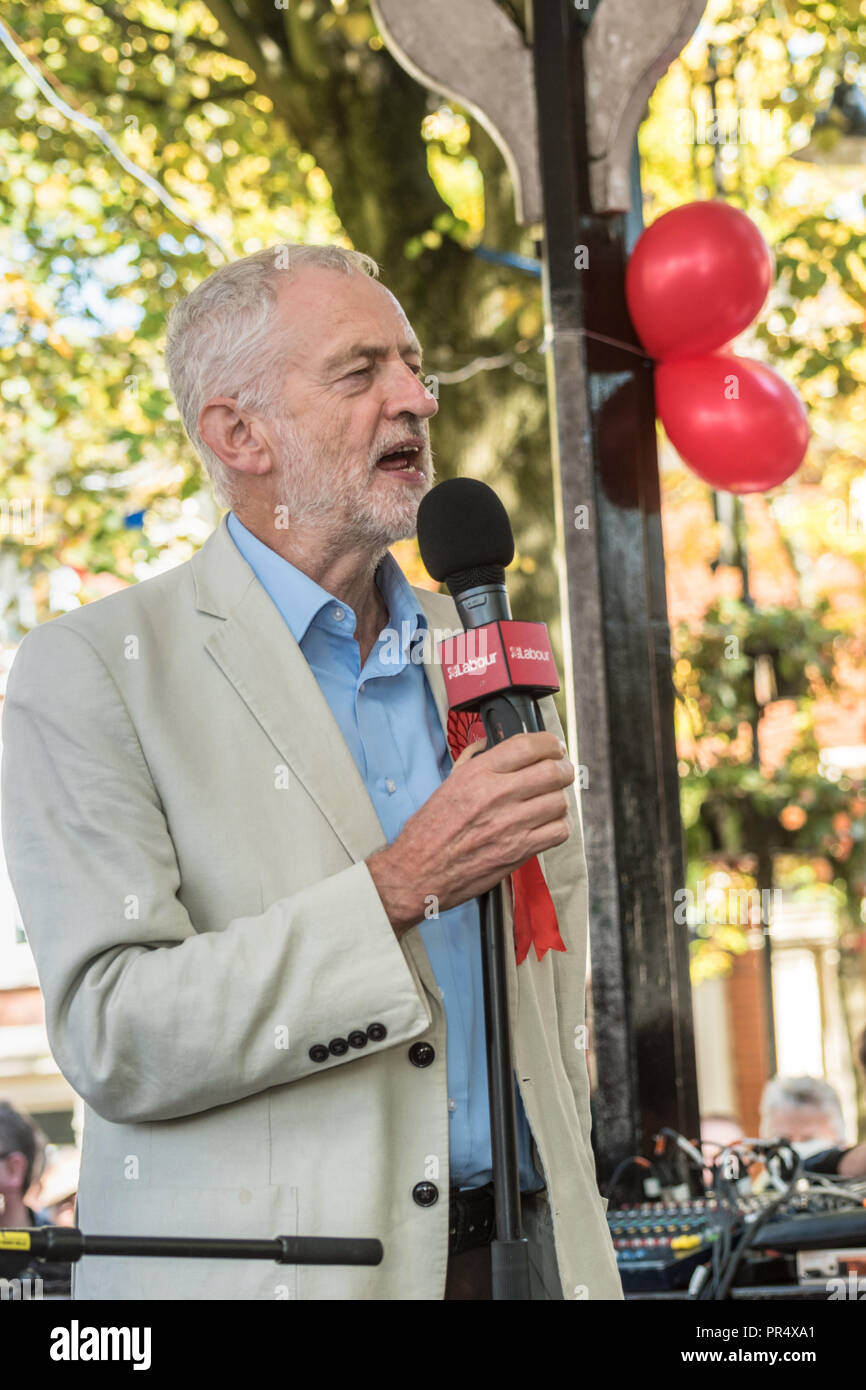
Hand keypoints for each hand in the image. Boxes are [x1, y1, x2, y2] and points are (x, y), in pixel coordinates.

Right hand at [367, 730, 573, 936]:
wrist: (419, 871)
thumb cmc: (429, 830)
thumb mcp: (447, 783)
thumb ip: (472, 760)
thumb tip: (488, 743)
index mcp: (477, 773)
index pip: (528, 745)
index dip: (550, 744)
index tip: (554, 748)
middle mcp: (496, 794)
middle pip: (552, 771)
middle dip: (563, 770)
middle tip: (561, 773)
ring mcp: (511, 824)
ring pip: (559, 801)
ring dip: (560, 800)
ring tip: (551, 802)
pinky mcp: (520, 851)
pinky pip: (559, 831)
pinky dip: (559, 826)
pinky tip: (548, 825)